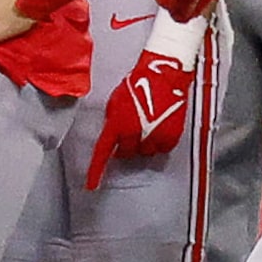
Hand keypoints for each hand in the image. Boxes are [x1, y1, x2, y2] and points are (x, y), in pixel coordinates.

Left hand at [84, 13, 207, 190]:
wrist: (163, 75)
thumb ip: (113, 122)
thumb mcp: (116, 101)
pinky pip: (162, 149)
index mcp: (116, 125)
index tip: (91, 186)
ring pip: (145, 153)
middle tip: (132, 131)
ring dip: (144, 144)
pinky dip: (160, 142)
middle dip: (127, 146)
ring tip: (149, 125)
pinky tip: (160, 127)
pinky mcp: (170, 136)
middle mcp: (133, 134)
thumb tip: (113, 136)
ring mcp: (153, 136)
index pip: (103, 152)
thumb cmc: (137, 83)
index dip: (96, 171)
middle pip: (126, 153)